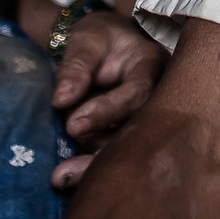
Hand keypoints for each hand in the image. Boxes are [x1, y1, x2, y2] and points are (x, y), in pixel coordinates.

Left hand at [49, 12, 166, 188]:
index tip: (73, 125)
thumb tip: (61, 101)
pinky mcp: (132, 138)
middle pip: (136, 129)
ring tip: (62, 162)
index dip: (108, 111)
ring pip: (124, 147)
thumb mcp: (85, 40)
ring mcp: (147, 120)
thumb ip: (75, 67)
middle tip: (65, 159)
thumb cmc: (98, 38)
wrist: (103, 49)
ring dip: (91, 155)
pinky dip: (89, 170)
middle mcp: (158, 96)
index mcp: (152, 65)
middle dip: (101, 145)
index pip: (137, 92)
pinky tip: (64, 179)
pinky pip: (115, 157)